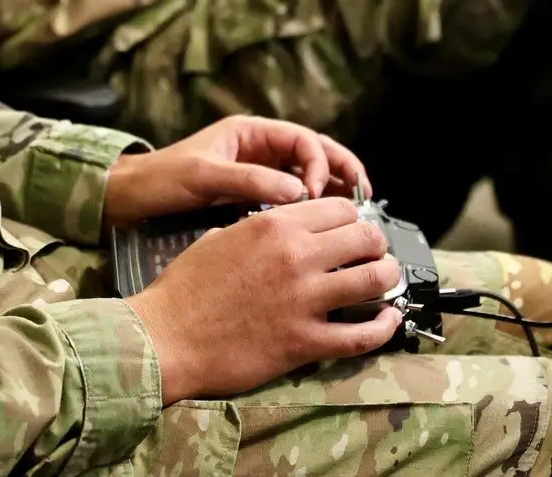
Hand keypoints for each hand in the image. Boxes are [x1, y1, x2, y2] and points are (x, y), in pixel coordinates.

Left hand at [104, 116, 370, 227]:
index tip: (317, 191)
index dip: (320, 163)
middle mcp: (259, 150)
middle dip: (341, 172)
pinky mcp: (251, 198)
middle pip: (314, 155)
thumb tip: (295, 193)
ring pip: (307, 178)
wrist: (128, 202)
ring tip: (351, 213)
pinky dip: (308, 211)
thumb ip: (249, 181)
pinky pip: (290, 200)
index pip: (302, 140)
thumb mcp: (203, 177)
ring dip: (330, 193)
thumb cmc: (159, 180)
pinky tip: (319, 228)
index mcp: (251, 133)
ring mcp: (257, 174)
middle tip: (362, 196)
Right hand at [126, 198, 401, 401]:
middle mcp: (296, 256)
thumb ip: (257, 230)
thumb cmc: (183, 290)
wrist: (164, 339)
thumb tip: (278, 232)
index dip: (352, 219)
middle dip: (374, 245)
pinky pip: (360, 335)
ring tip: (383, 282)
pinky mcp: (304, 342)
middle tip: (372, 255)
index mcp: (274, 226)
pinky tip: (388, 321)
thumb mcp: (220, 238)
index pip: (340, 209)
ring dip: (384, 278)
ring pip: (374, 279)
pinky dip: (382, 328)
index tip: (351, 231)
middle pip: (365, 238)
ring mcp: (304, 300)